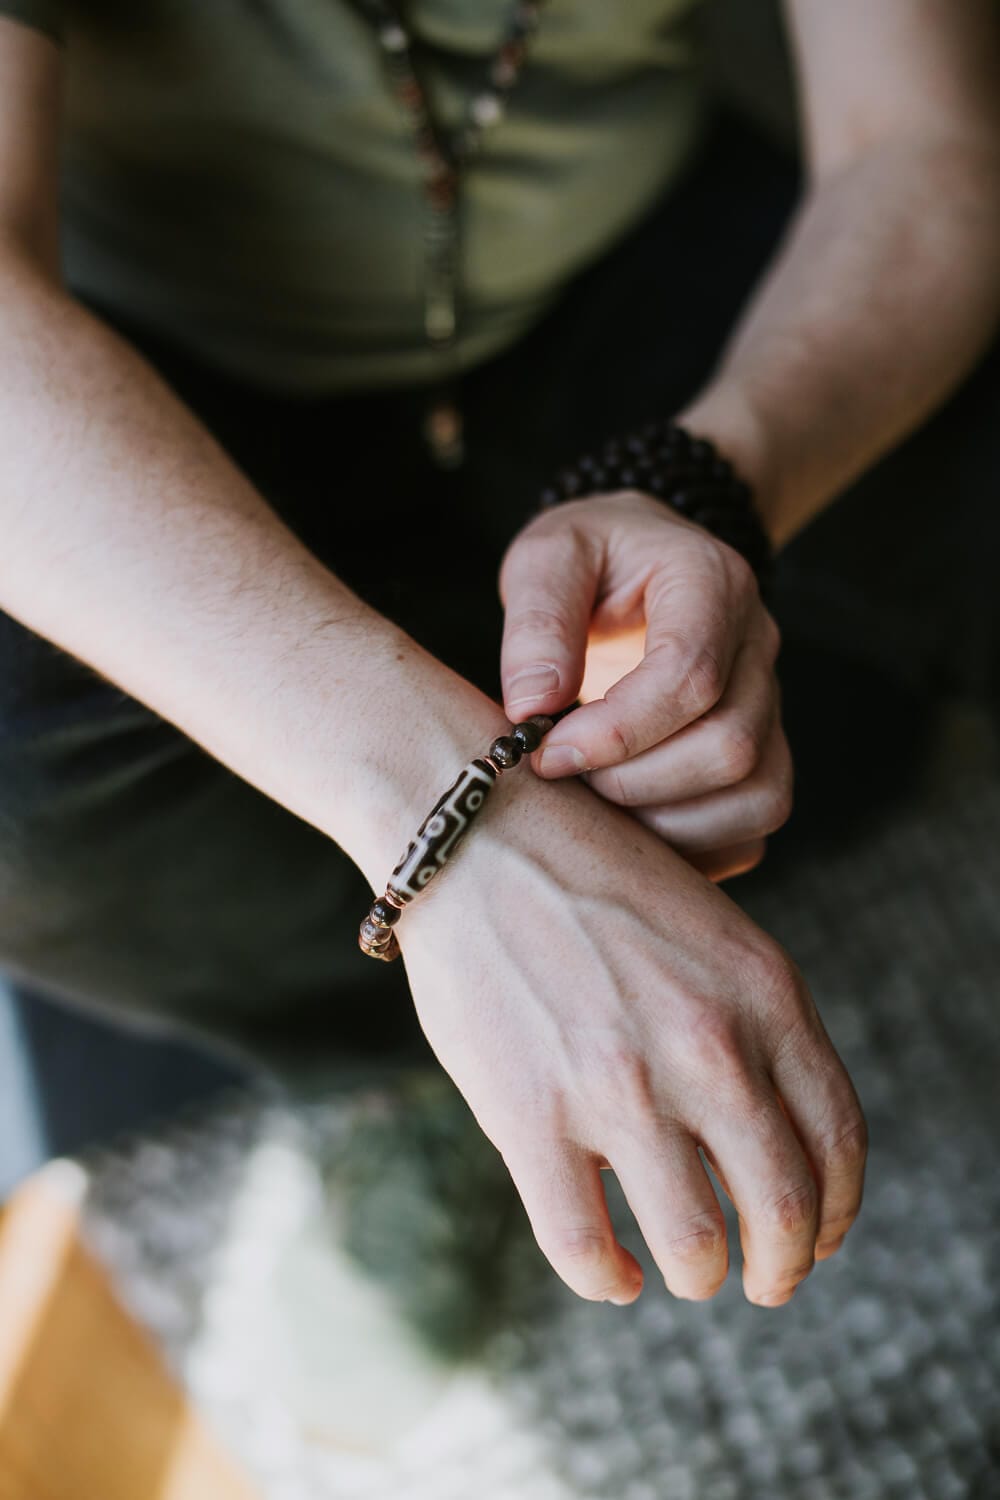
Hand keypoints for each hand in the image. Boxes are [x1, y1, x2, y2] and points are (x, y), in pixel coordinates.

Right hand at [399, 768, 865, 1307]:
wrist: (476, 833)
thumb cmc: (591, 879)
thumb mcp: (710, 929)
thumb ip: (753, 1023)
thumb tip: (772, 1139)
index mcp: (763, 992)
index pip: (836, 1139)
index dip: (835, 1211)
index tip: (816, 1236)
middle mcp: (707, 1045)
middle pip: (784, 1209)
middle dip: (782, 1265)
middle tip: (764, 1280)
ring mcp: (619, 1085)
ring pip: (694, 1246)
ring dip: (700, 1275)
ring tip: (688, 1270)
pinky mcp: (530, 1116)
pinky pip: (584, 1247)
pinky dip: (606, 1280)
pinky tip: (612, 1274)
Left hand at [497, 491, 790, 879]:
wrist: (639, 562)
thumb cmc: (592, 559)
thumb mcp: (549, 555)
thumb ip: (538, 620)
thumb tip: (532, 708)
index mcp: (712, 584)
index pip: (691, 676)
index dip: (618, 731)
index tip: (549, 752)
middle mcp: (757, 646)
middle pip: (730, 745)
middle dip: (633, 782)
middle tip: (565, 775)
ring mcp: (770, 704)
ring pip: (757, 794)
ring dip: (667, 822)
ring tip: (597, 802)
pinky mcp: (764, 752)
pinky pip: (754, 825)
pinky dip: (696, 844)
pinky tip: (634, 826)